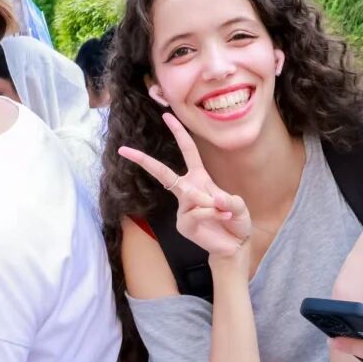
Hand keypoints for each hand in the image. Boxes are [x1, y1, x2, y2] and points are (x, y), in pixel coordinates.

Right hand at [119, 113, 252, 263]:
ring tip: (226, 214)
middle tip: (124, 149)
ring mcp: (183, 209)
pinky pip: (198, 212)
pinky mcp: (183, 224)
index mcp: (199, 178)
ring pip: (193, 197)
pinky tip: (222, 219)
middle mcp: (187, 191)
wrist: (234, 246)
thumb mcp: (238, 206)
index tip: (166, 116)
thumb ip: (228, 201)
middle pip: (163, 173)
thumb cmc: (235, 221)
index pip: (188, 151)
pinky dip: (214, 214)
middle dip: (144, 160)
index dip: (179, 133)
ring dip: (213, 205)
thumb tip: (212, 200)